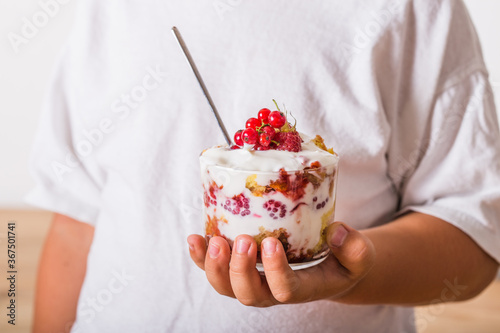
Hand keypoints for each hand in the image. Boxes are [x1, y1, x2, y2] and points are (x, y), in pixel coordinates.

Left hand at [187, 222, 375, 306]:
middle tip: (243, 240)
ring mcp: (254, 282)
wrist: (330, 268)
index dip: (274, 272)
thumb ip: (355, 247)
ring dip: (214, 267)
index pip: (285, 291)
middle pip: (248, 294)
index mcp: (302, 290)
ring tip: (212, 241)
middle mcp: (273, 291)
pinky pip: (216, 270)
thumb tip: (335, 232)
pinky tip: (196, 238)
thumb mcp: (360, 256)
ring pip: (226, 287)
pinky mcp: (241, 269)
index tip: (271, 243)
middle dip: (240, 270)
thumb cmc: (344, 262)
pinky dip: (201, 258)